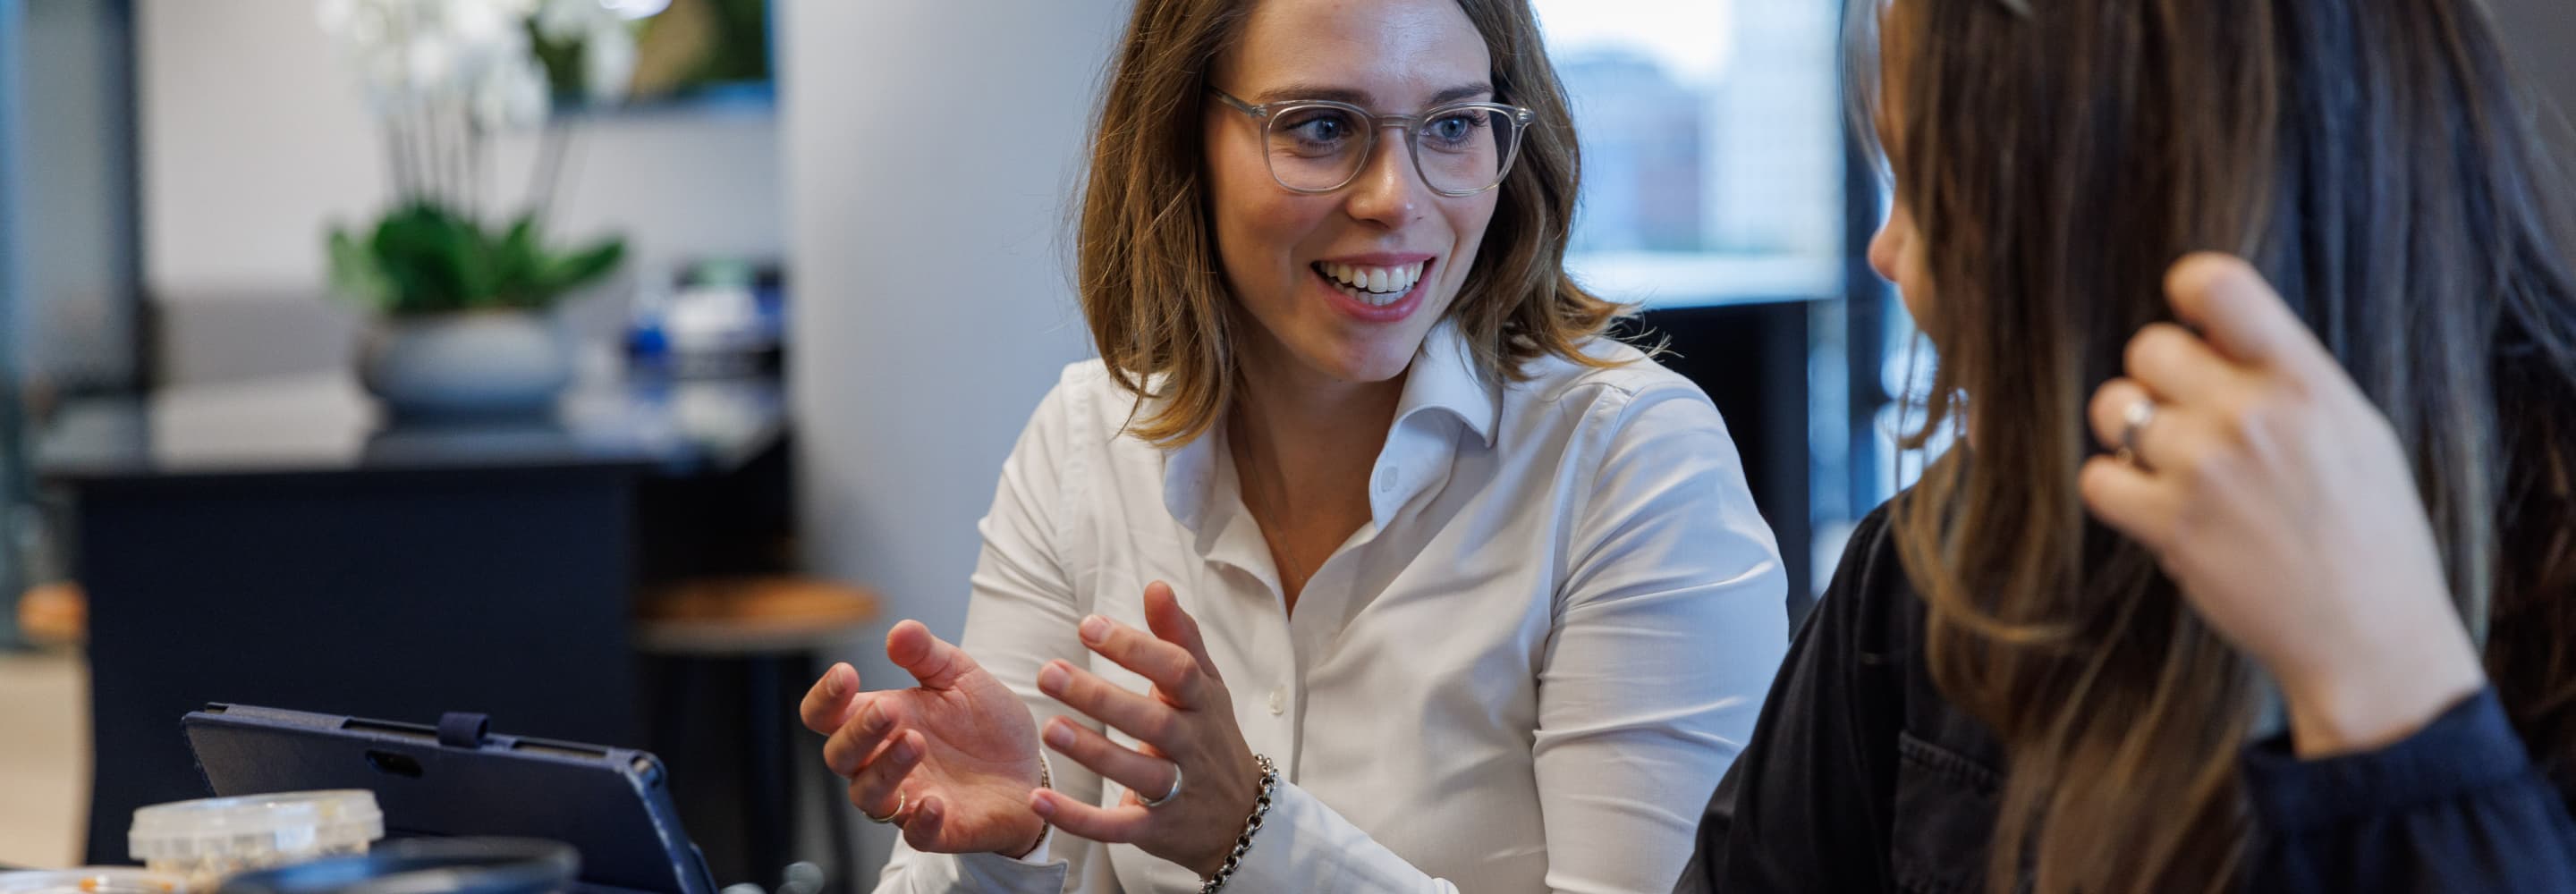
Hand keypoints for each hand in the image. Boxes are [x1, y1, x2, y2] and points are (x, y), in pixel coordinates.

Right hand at [800, 620, 1047, 855]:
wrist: (1031, 767)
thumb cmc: (985, 723)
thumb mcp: (961, 677)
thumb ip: (928, 655)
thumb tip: (899, 630)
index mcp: (882, 721)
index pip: (827, 716)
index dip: (824, 698)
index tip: (846, 673)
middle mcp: (884, 762)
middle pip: (840, 757)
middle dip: (857, 732)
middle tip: (888, 708)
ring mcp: (909, 797)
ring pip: (868, 796)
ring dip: (885, 769)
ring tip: (915, 741)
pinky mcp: (940, 829)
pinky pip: (915, 835)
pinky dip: (920, 821)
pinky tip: (935, 802)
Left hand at [1029, 581, 1261, 876]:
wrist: (1244, 819)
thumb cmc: (1211, 737)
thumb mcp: (1206, 685)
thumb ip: (1179, 636)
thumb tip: (1156, 586)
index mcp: (1202, 704)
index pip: (1176, 670)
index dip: (1134, 648)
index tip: (1088, 626)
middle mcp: (1193, 746)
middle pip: (1153, 720)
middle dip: (1100, 696)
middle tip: (1049, 672)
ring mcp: (1178, 791)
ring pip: (1137, 772)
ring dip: (1092, 752)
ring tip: (1049, 728)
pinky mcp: (1157, 831)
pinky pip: (1117, 827)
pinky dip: (1078, 819)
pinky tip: (1039, 800)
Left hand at [2079, 253, 2484, 756]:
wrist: (2371, 636)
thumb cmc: (2367, 532)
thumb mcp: (2354, 430)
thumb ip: (2286, 374)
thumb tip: (2214, 328)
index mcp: (2306, 382)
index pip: (2220, 285)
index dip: (2189, 291)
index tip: (2193, 322)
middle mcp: (2252, 416)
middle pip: (2148, 346)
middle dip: (2158, 379)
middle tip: (2189, 421)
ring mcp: (2206, 470)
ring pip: (2112, 409)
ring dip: (2129, 435)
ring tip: (2172, 467)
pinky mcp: (2170, 526)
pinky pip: (2097, 479)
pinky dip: (2115, 492)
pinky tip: (2155, 508)